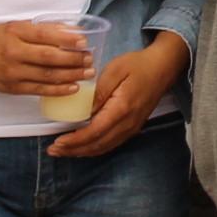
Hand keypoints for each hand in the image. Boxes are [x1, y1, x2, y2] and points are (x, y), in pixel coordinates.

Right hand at [0, 18, 92, 97]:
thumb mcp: (16, 26)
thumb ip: (43, 29)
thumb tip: (72, 31)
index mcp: (15, 32)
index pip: (44, 35)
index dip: (66, 40)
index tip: (84, 42)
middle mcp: (13, 52)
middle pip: (48, 58)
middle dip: (73, 60)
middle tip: (89, 59)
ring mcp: (12, 72)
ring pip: (46, 76)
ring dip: (71, 76)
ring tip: (88, 73)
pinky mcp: (12, 88)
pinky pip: (39, 90)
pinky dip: (58, 90)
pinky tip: (73, 87)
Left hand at [49, 34, 185, 157]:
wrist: (163, 67)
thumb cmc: (138, 64)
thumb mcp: (115, 70)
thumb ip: (99, 91)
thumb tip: (83, 110)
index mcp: (122, 109)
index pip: (94, 132)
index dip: (74, 141)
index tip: (56, 142)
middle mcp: (128, 124)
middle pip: (97, 145)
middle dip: (74, 150)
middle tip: (53, 150)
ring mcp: (132, 128)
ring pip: (104, 147)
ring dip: (83, 152)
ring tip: (64, 151)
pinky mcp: (133, 128)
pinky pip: (111, 144)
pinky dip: (94, 148)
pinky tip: (83, 146)